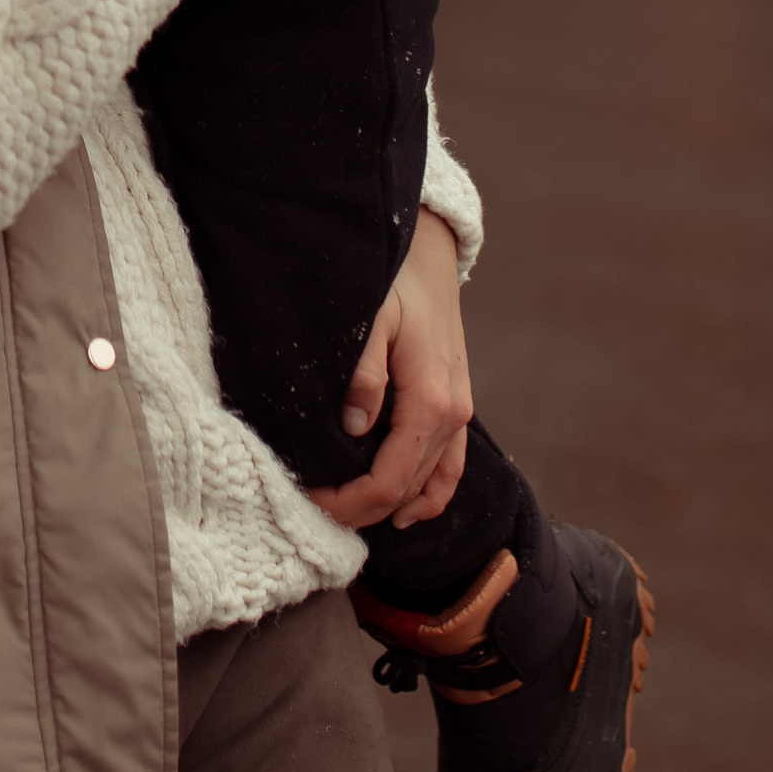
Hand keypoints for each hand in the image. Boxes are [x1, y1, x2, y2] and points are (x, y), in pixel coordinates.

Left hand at [306, 208, 471, 532]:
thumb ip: (363, 374)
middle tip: (315, 512)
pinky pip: (451, 466)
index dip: (352, 501)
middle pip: (407, 488)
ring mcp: (460, 412)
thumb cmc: (394, 282)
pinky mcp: (458, 405)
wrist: (428, 254)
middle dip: (362, 509)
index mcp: (430, 401)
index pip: (391, 478)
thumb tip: (354, 429)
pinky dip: (431, 495)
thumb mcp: (371, 319)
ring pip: (431, 484)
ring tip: (349, 517)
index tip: (312, 501)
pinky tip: (407, 511)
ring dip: (391, 506)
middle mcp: (452, 415)